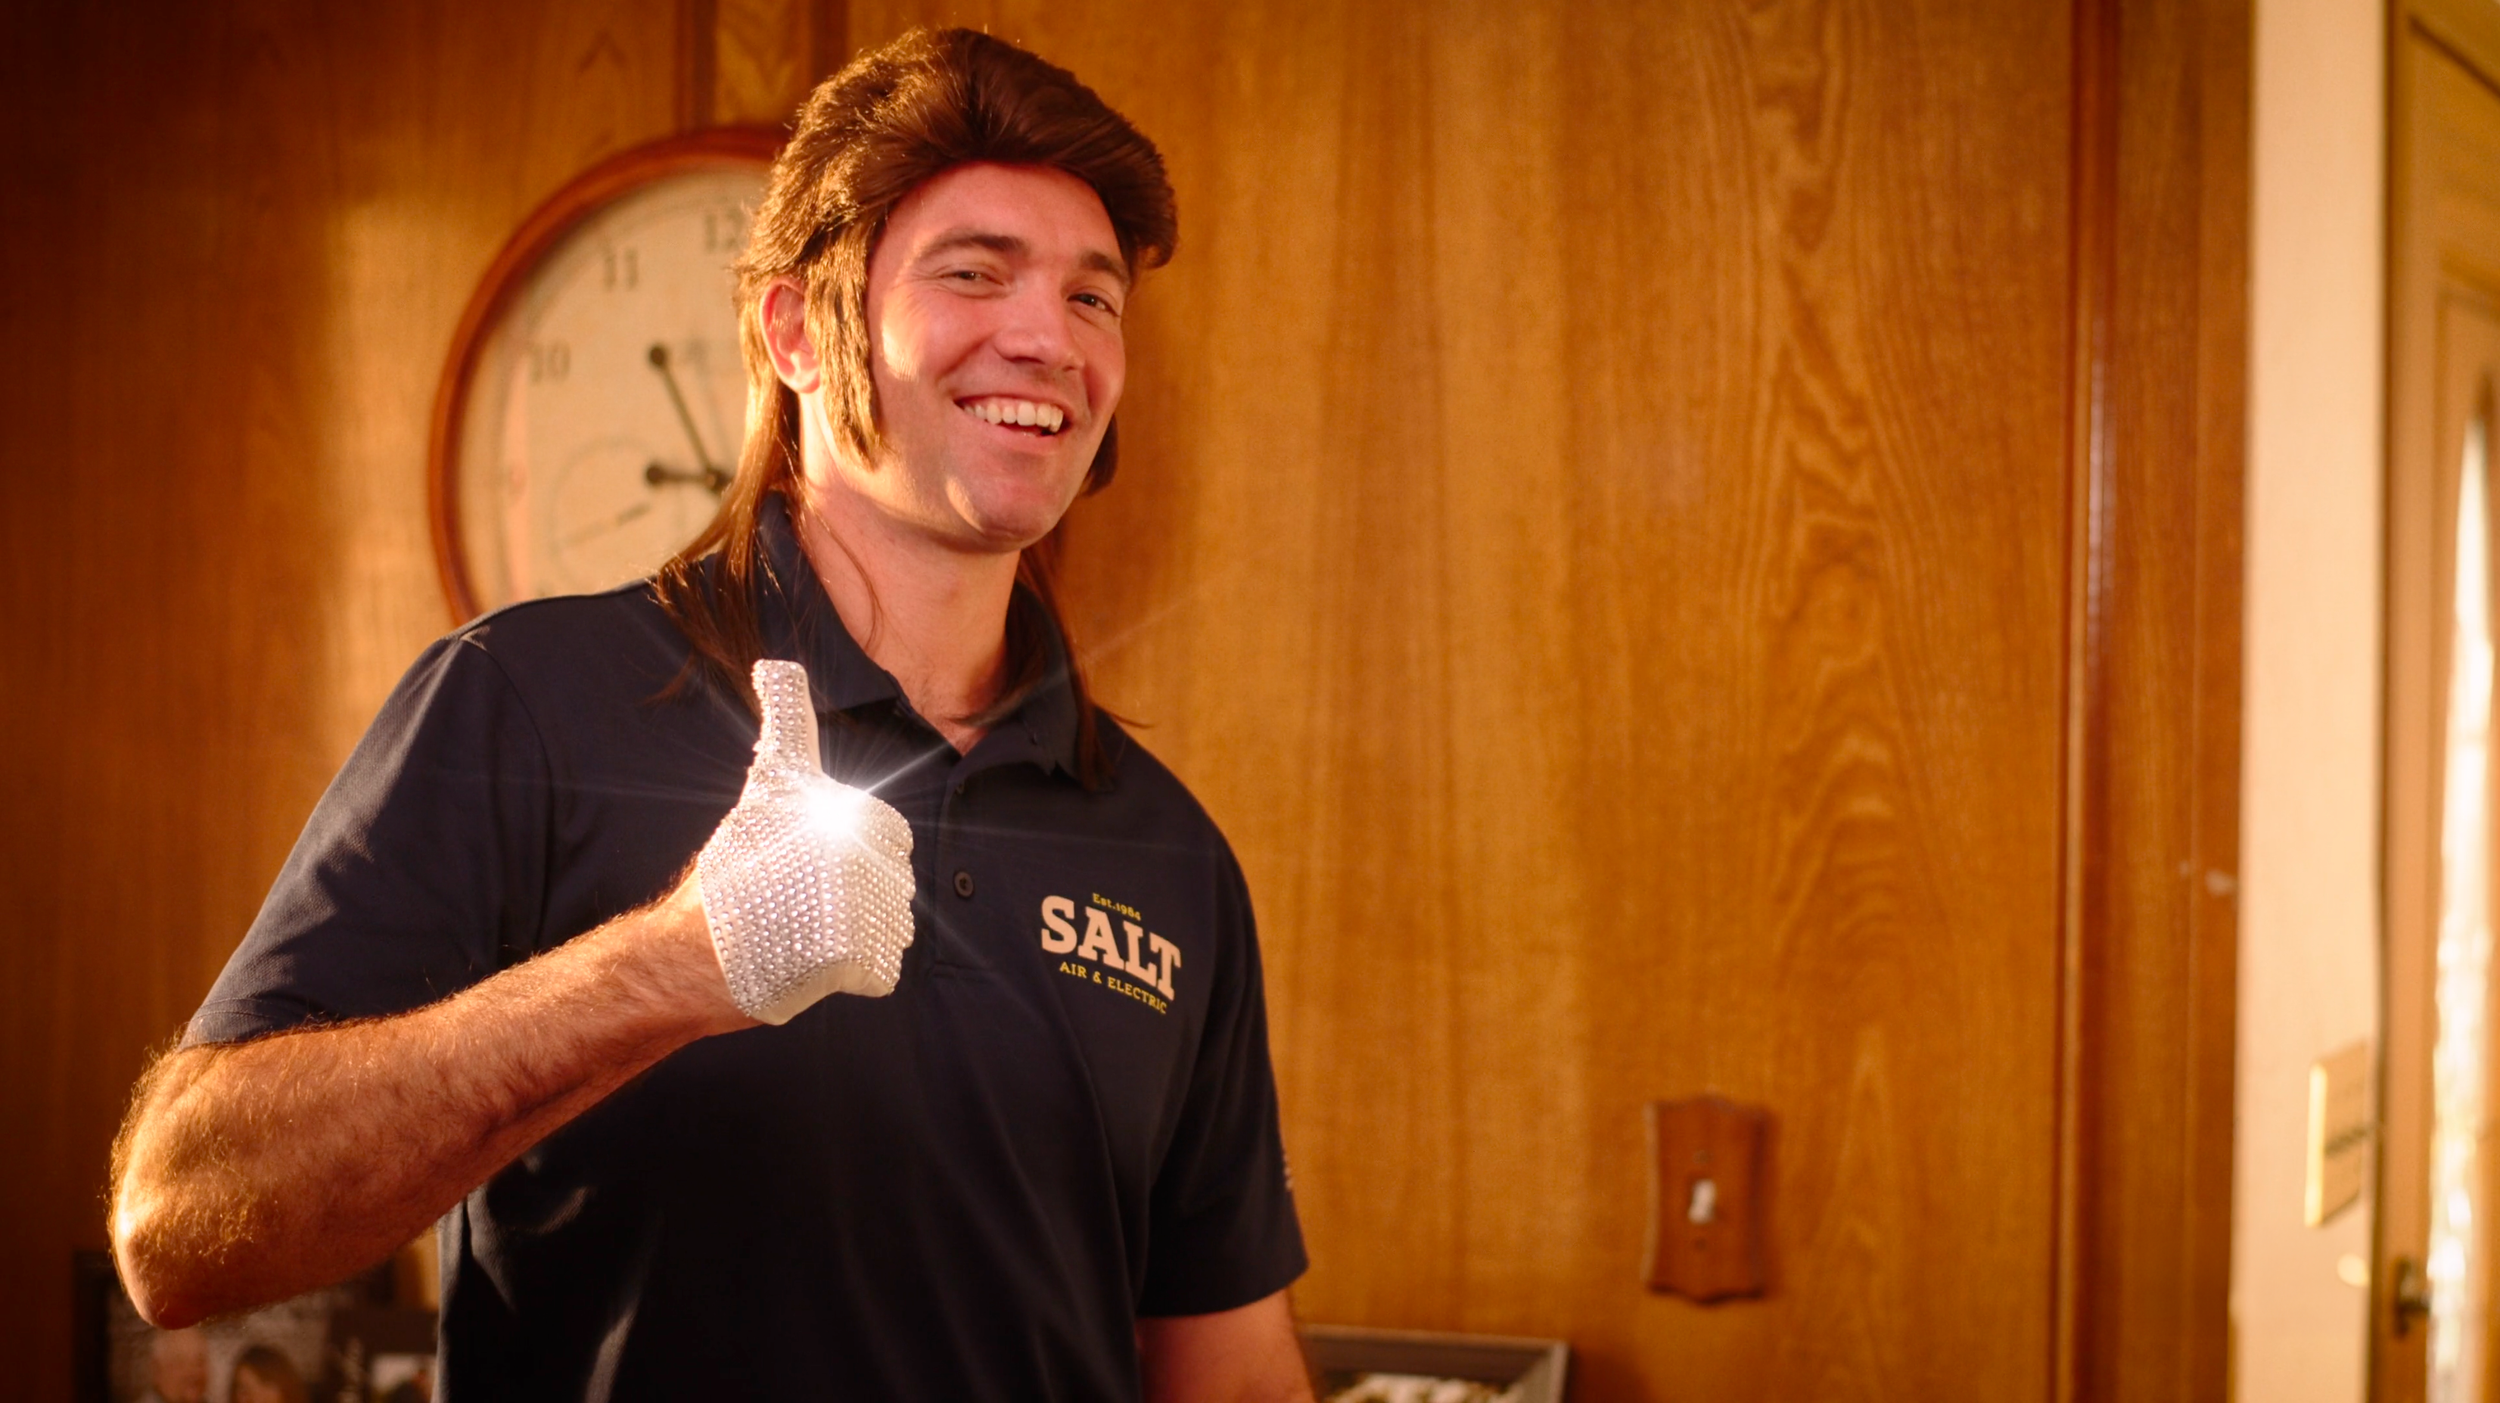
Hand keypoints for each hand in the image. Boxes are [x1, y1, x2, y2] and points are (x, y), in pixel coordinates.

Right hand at [697, 660, 915, 1022]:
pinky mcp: (856, 960)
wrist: (690, 954)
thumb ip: (787, 720)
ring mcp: (861, 910)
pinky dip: (850, 977)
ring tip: (800, 934)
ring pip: (891, 927)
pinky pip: (882, 971)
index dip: (850, 855)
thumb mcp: (769, 782)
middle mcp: (863, 854)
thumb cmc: (732, 868)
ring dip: (854, 938)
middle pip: (893, 884)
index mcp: (852, 810)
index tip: (804, 866)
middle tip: (797, 905)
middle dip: (854, 899)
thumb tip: (777, 663)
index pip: (890, 835)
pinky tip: (811, 965)